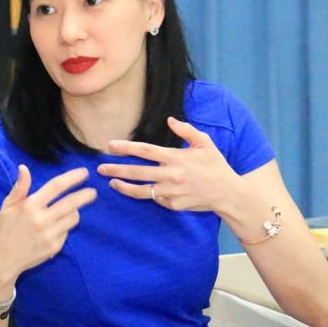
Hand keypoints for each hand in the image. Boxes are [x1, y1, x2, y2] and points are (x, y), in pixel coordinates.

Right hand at [0, 165, 96, 293]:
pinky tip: (56, 228)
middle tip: (93, 191)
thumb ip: (19, 187)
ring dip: (75, 211)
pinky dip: (65, 227)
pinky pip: (67, 232)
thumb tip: (24, 167)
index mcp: (29, 206)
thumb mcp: (7, 206)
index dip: (72, 178)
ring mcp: (49, 234)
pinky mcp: (55, 247)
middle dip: (85, 195)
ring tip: (71, 209)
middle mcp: (41, 219)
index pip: (56, 187)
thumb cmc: (4, 229)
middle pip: (71, 203)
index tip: (84, 173)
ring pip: (73, 218)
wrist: (2, 260)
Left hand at [97, 116, 239, 211]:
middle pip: (136, 171)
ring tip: (112, 182)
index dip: (125, 148)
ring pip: (140, 191)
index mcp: (175, 157)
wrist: (227, 193)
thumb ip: (186, 130)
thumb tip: (170, 120)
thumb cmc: (216, 165)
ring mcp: (170, 192)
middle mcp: (170, 175)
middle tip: (100, 168)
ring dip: (123, 186)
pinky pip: (157, 199)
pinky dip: (150, 195)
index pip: (144, 151)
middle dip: (115, 169)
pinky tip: (144, 191)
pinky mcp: (173, 205)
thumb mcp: (204, 143)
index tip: (109, 146)